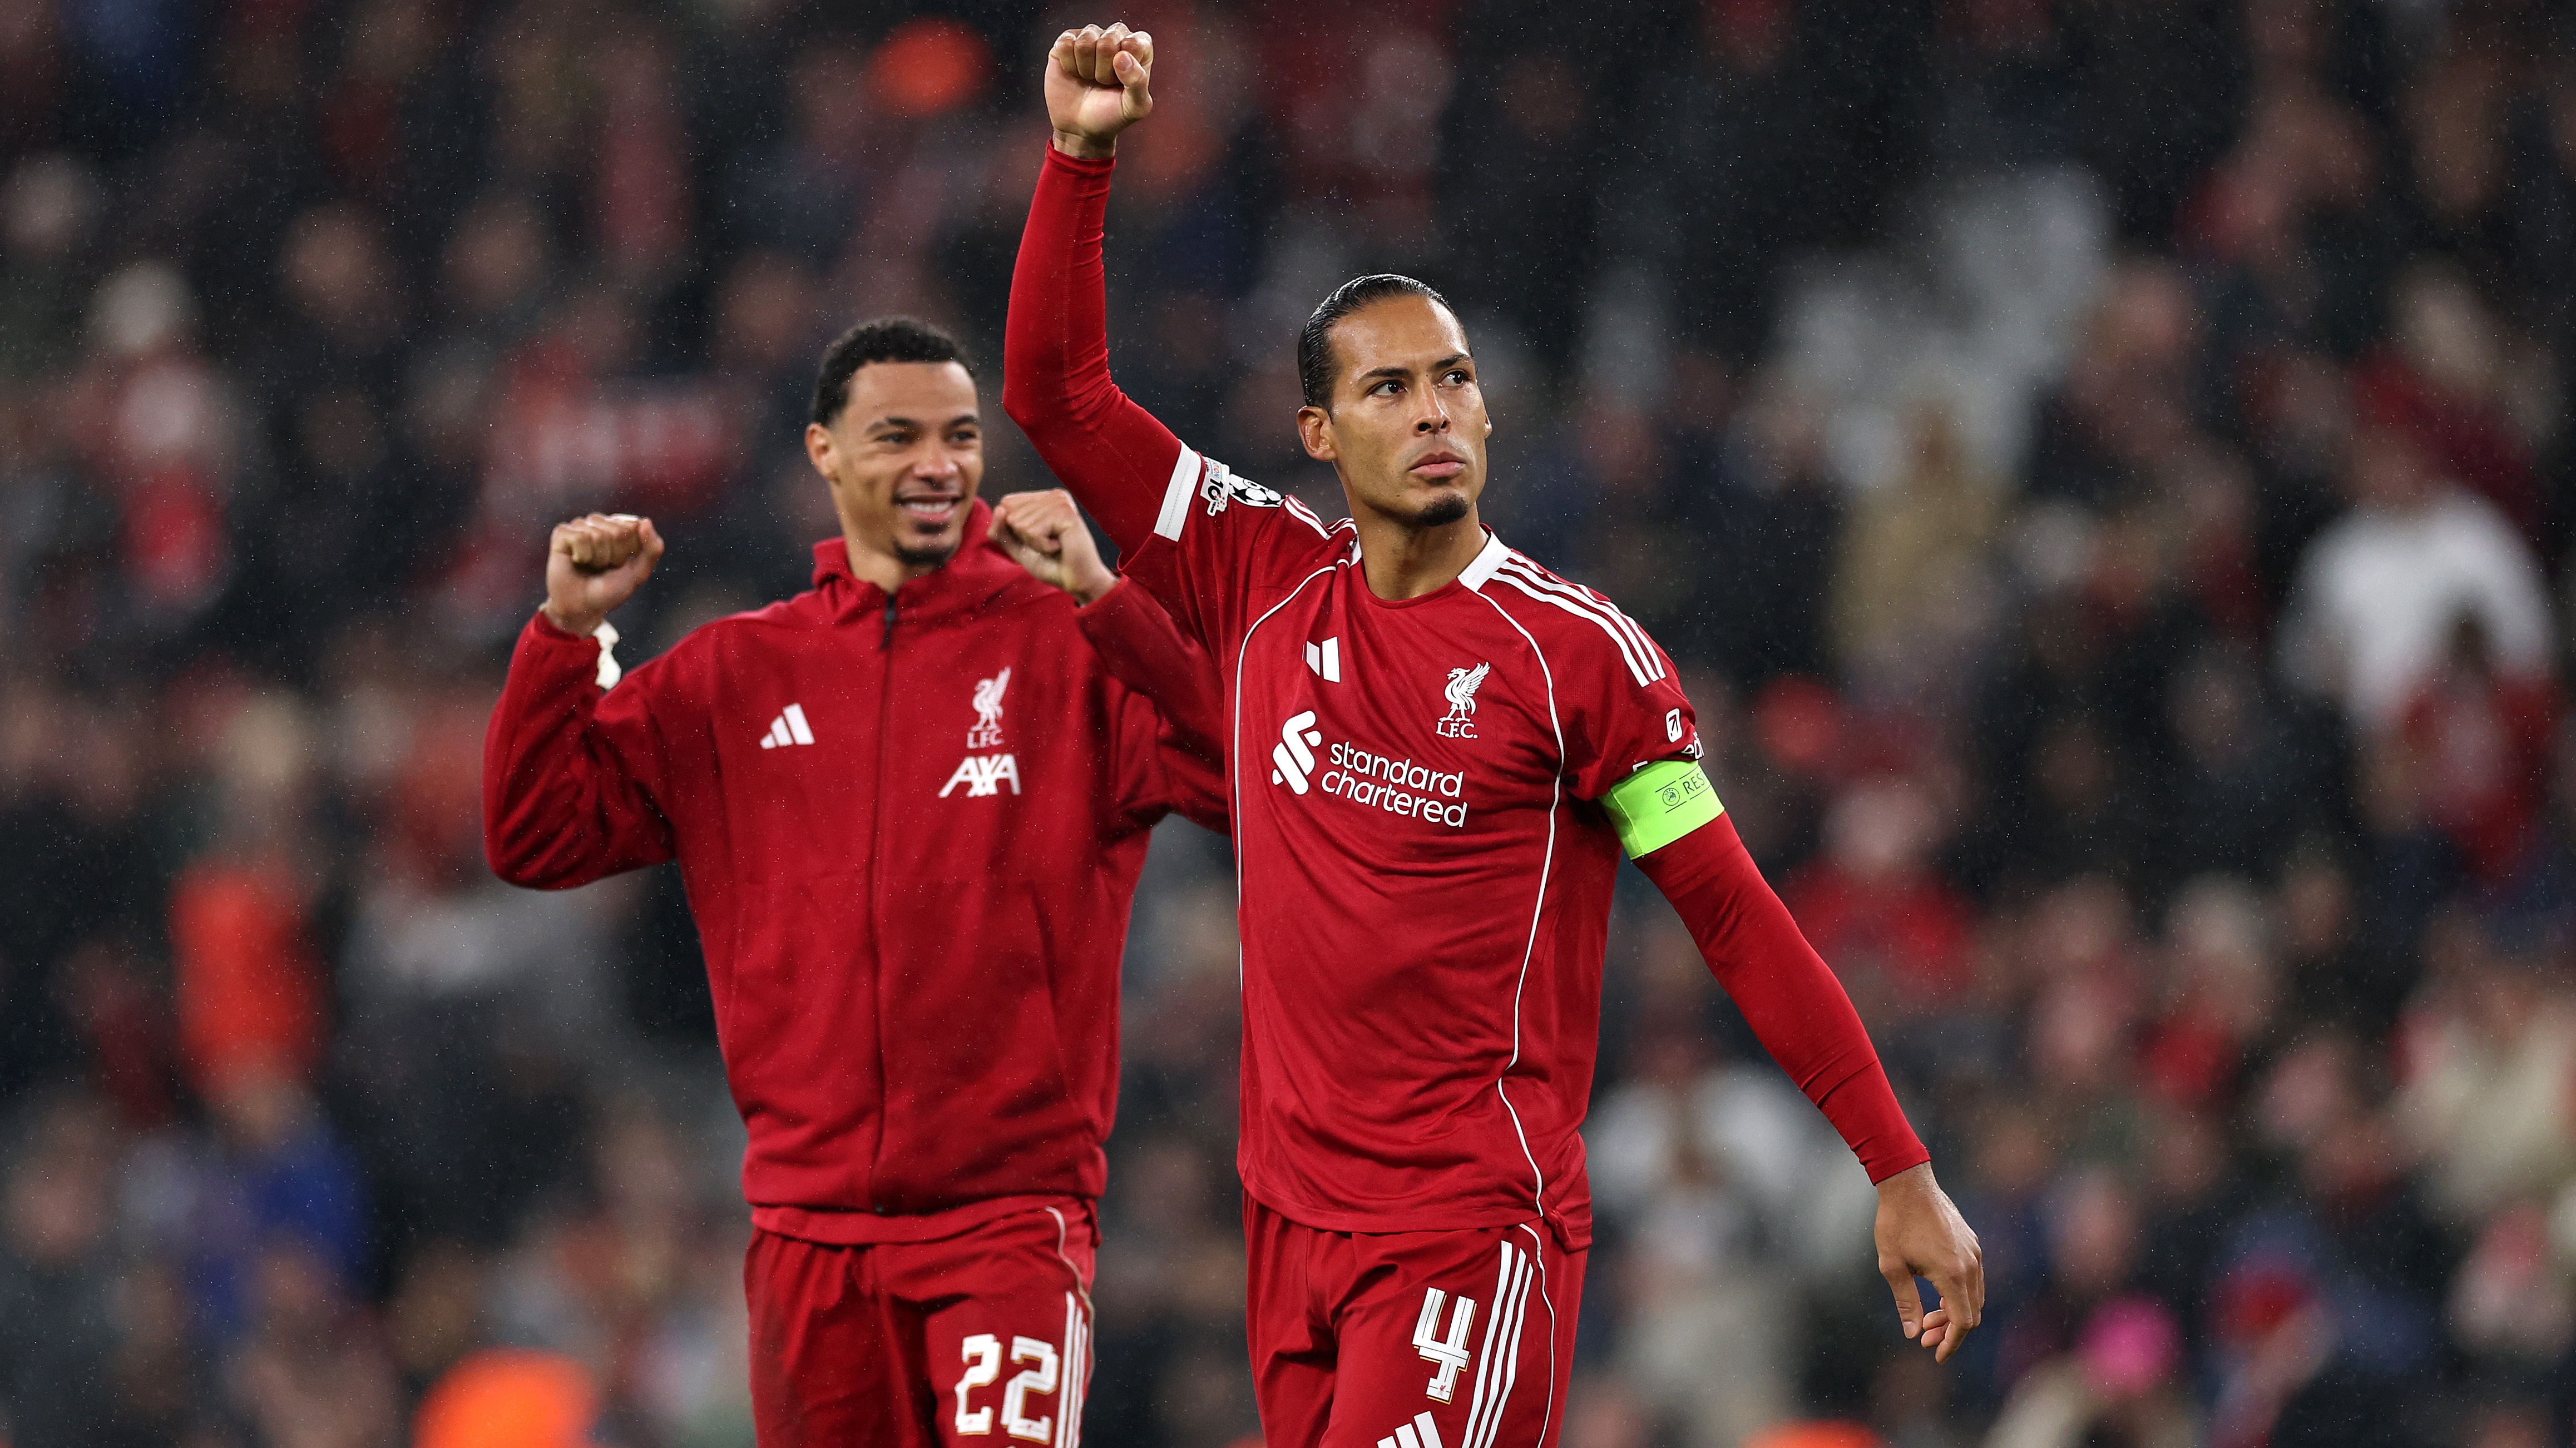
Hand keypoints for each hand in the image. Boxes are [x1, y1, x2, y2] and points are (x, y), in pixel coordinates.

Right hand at [543, 513, 663, 636]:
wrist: (584, 607)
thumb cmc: (611, 589)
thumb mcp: (639, 573)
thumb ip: (653, 549)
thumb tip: (645, 521)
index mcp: (620, 526)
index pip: (635, 527)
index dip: (630, 552)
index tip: (622, 564)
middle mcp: (600, 523)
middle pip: (618, 532)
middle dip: (615, 556)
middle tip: (605, 568)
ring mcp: (580, 526)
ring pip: (598, 535)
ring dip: (598, 559)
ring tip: (591, 566)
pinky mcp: (562, 533)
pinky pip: (579, 538)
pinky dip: (582, 556)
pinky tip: (577, 561)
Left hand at [992, 489, 1116, 604]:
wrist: (1077, 581)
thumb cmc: (1051, 564)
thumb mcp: (1017, 547)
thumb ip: (1000, 531)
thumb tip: (999, 509)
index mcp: (1043, 498)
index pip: (1006, 504)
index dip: (1014, 530)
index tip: (1038, 539)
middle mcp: (1052, 495)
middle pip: (1011, 513)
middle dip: (1025, 538)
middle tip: (1049, 545)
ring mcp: (1060, 502)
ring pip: (1021, 523)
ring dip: (1036, 544)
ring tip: (1056, 546)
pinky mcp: (1066, 513)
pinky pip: (1034, 532)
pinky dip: (1043, 547)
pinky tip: (1060, 547)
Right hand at [1046, 23, 1152, 158]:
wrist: (1079, 128)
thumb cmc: (1111, 115)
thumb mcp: (1134, 107)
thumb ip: (1138, 82)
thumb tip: (1122, 56)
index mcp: (1138, 47)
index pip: (1134, 43)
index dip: (1125, 67)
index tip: (1121, 82)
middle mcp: (1115, 36)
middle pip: (1107, 41)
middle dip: (1103, 71)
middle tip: (1103, 83)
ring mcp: (1090, 36)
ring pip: (1085, 42)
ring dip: (1086, 68)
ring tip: (1089, 79)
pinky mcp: (1067, 41)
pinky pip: (1066, 44)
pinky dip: (1069, 64)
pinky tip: (1074, 73)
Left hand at [1873, 1162, 1984, 1362]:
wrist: (1908, 1183)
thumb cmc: (1896, 1223)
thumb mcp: (1893, 1267)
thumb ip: (1906, 1302)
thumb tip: (1912, 1333)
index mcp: (1953, 1275)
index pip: (1962, 1322)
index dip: (1950, 1342)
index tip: (1935, 1354)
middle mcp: (1971, 1266)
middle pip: (1972, 1313)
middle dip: (1949, 1330)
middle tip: (1923, 1336)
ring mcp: (1975, 1253)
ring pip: (1975, 1297)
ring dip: (1954, 1312)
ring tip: (1927, 1317)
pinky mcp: (1972, 1243)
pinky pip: (1974, 1279)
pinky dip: (1959, 1294)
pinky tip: (1937, 1295)